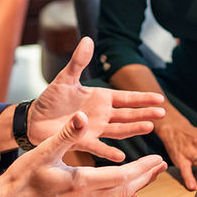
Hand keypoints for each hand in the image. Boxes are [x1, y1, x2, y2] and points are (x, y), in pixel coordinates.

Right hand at [0, 112, 167, 196]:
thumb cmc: (21, 179)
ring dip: (135, 187)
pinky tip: (121, 193)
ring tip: (148, 177)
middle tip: (161, 166)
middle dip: (145, 177)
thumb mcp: (43, 150)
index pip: (121, 177)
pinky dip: (119, 196)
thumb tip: (81, 116)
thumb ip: (66, 134)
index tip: (157, 159)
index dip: (142, 168)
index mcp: (80, 183)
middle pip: (125, 190)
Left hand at [29, 37, 164, 161]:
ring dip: (133, 129)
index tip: (160, 98)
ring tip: (149, 127)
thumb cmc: (50, 99)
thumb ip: (78, 62)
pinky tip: (120, 157)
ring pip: (119, 130)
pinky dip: (108, 152)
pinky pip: (97, 148)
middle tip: (162, 113)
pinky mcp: (82, 141)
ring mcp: (94, 129)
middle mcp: (101, 114)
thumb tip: (87, 39)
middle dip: (145, 113)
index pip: (126, 98)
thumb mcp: (65, 78)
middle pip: (128, 114)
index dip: (143, 98)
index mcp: (100, 98)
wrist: (33, 119)